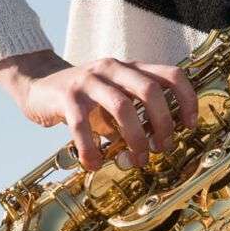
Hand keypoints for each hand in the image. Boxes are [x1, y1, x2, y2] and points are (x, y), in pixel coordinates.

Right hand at [0, 50, 197, 170]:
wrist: (39, 84)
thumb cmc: (88, 97)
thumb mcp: (117, 96)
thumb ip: (138, 111)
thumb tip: (163, 141)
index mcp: (132, 67)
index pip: (171, 74)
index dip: (187, 99)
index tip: (190, 125)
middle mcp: (114, 68)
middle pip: (151, 90)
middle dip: (163, 122)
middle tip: (163, 147)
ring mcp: (90, 80)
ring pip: (122, 106)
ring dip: (135, 137)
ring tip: (137, 159)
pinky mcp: (67, 97)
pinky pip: (83, 125)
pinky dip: (92, 149)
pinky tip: (95, 163)